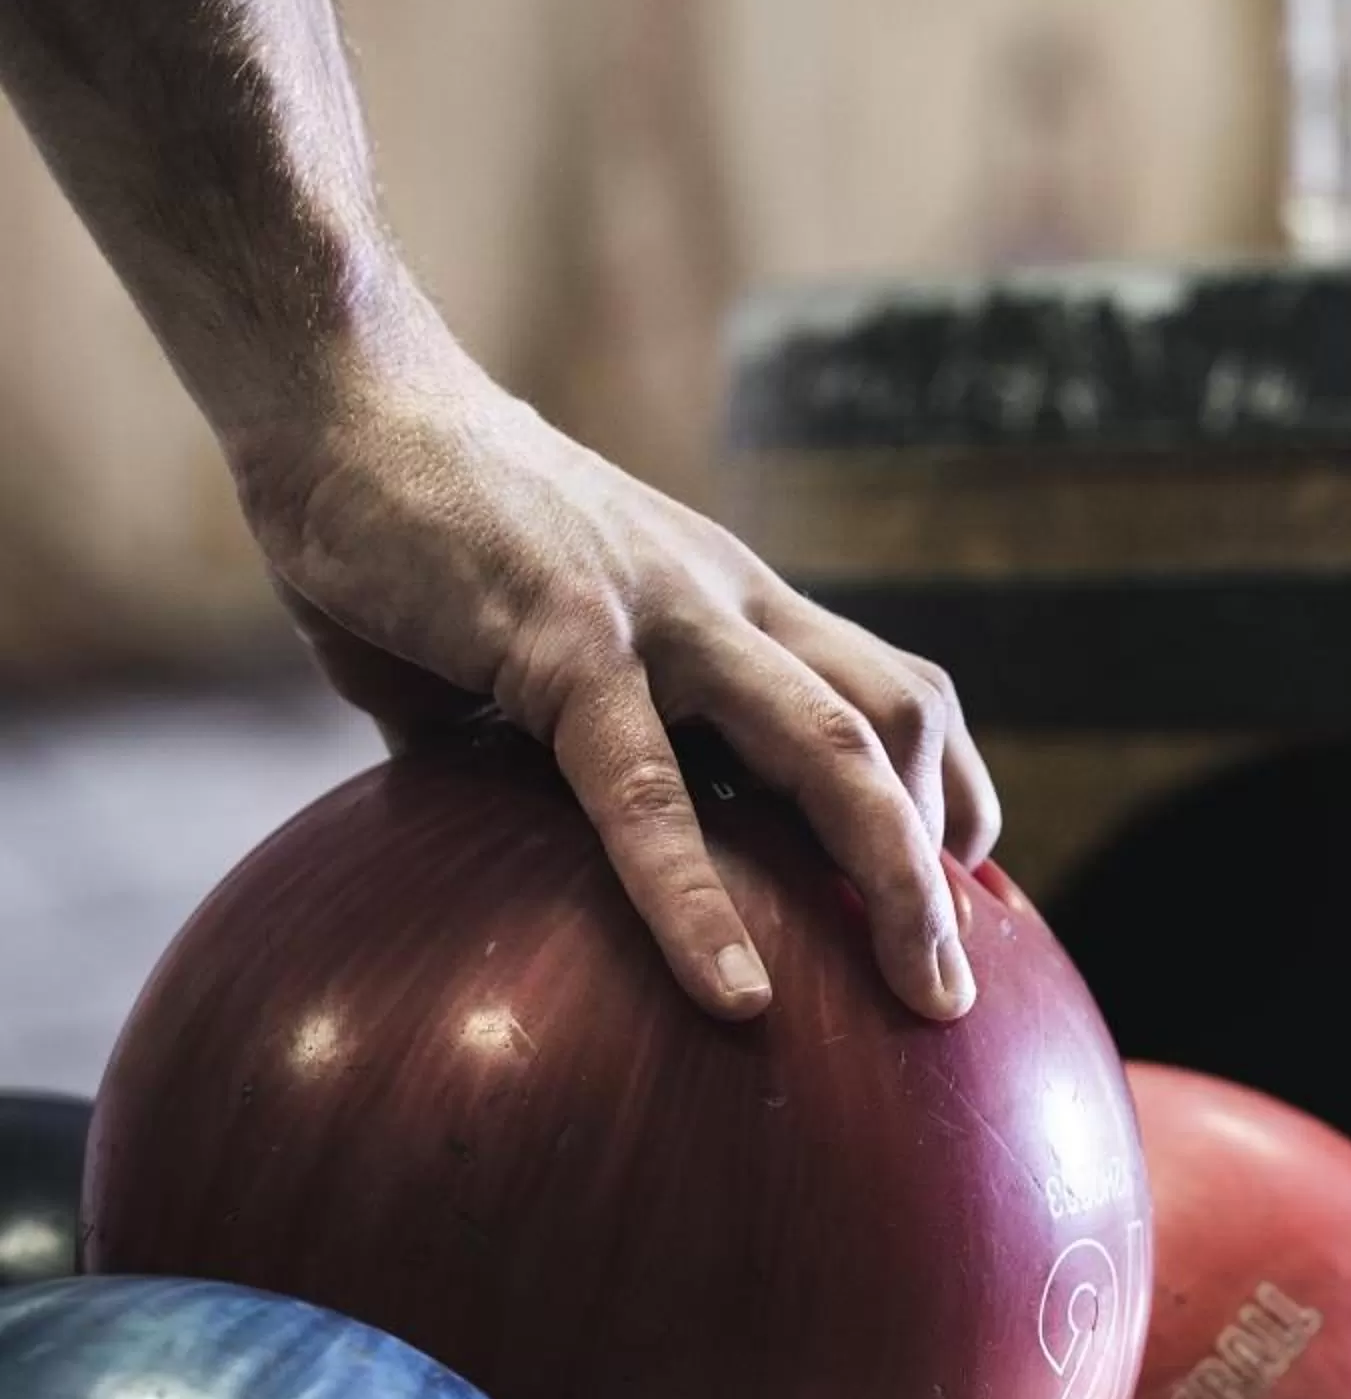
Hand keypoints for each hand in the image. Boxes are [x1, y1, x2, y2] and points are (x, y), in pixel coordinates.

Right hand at [232, 307, 999, 1026]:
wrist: (346, 400)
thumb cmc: (424, 535)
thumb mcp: (532, 647)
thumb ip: (555, 741)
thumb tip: (523, 853)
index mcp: (732, 603)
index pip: (891, 693)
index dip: (947, 795)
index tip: (956, 901)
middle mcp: (728, 601)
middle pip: (900, 721)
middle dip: (947, 861)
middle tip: (954, 991)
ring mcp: (661, 617)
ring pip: (830, 745)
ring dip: (892, 876)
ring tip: (915, 998)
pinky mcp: (565, 643)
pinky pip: (648, 789)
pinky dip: (698, 898)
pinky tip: (734, 993)